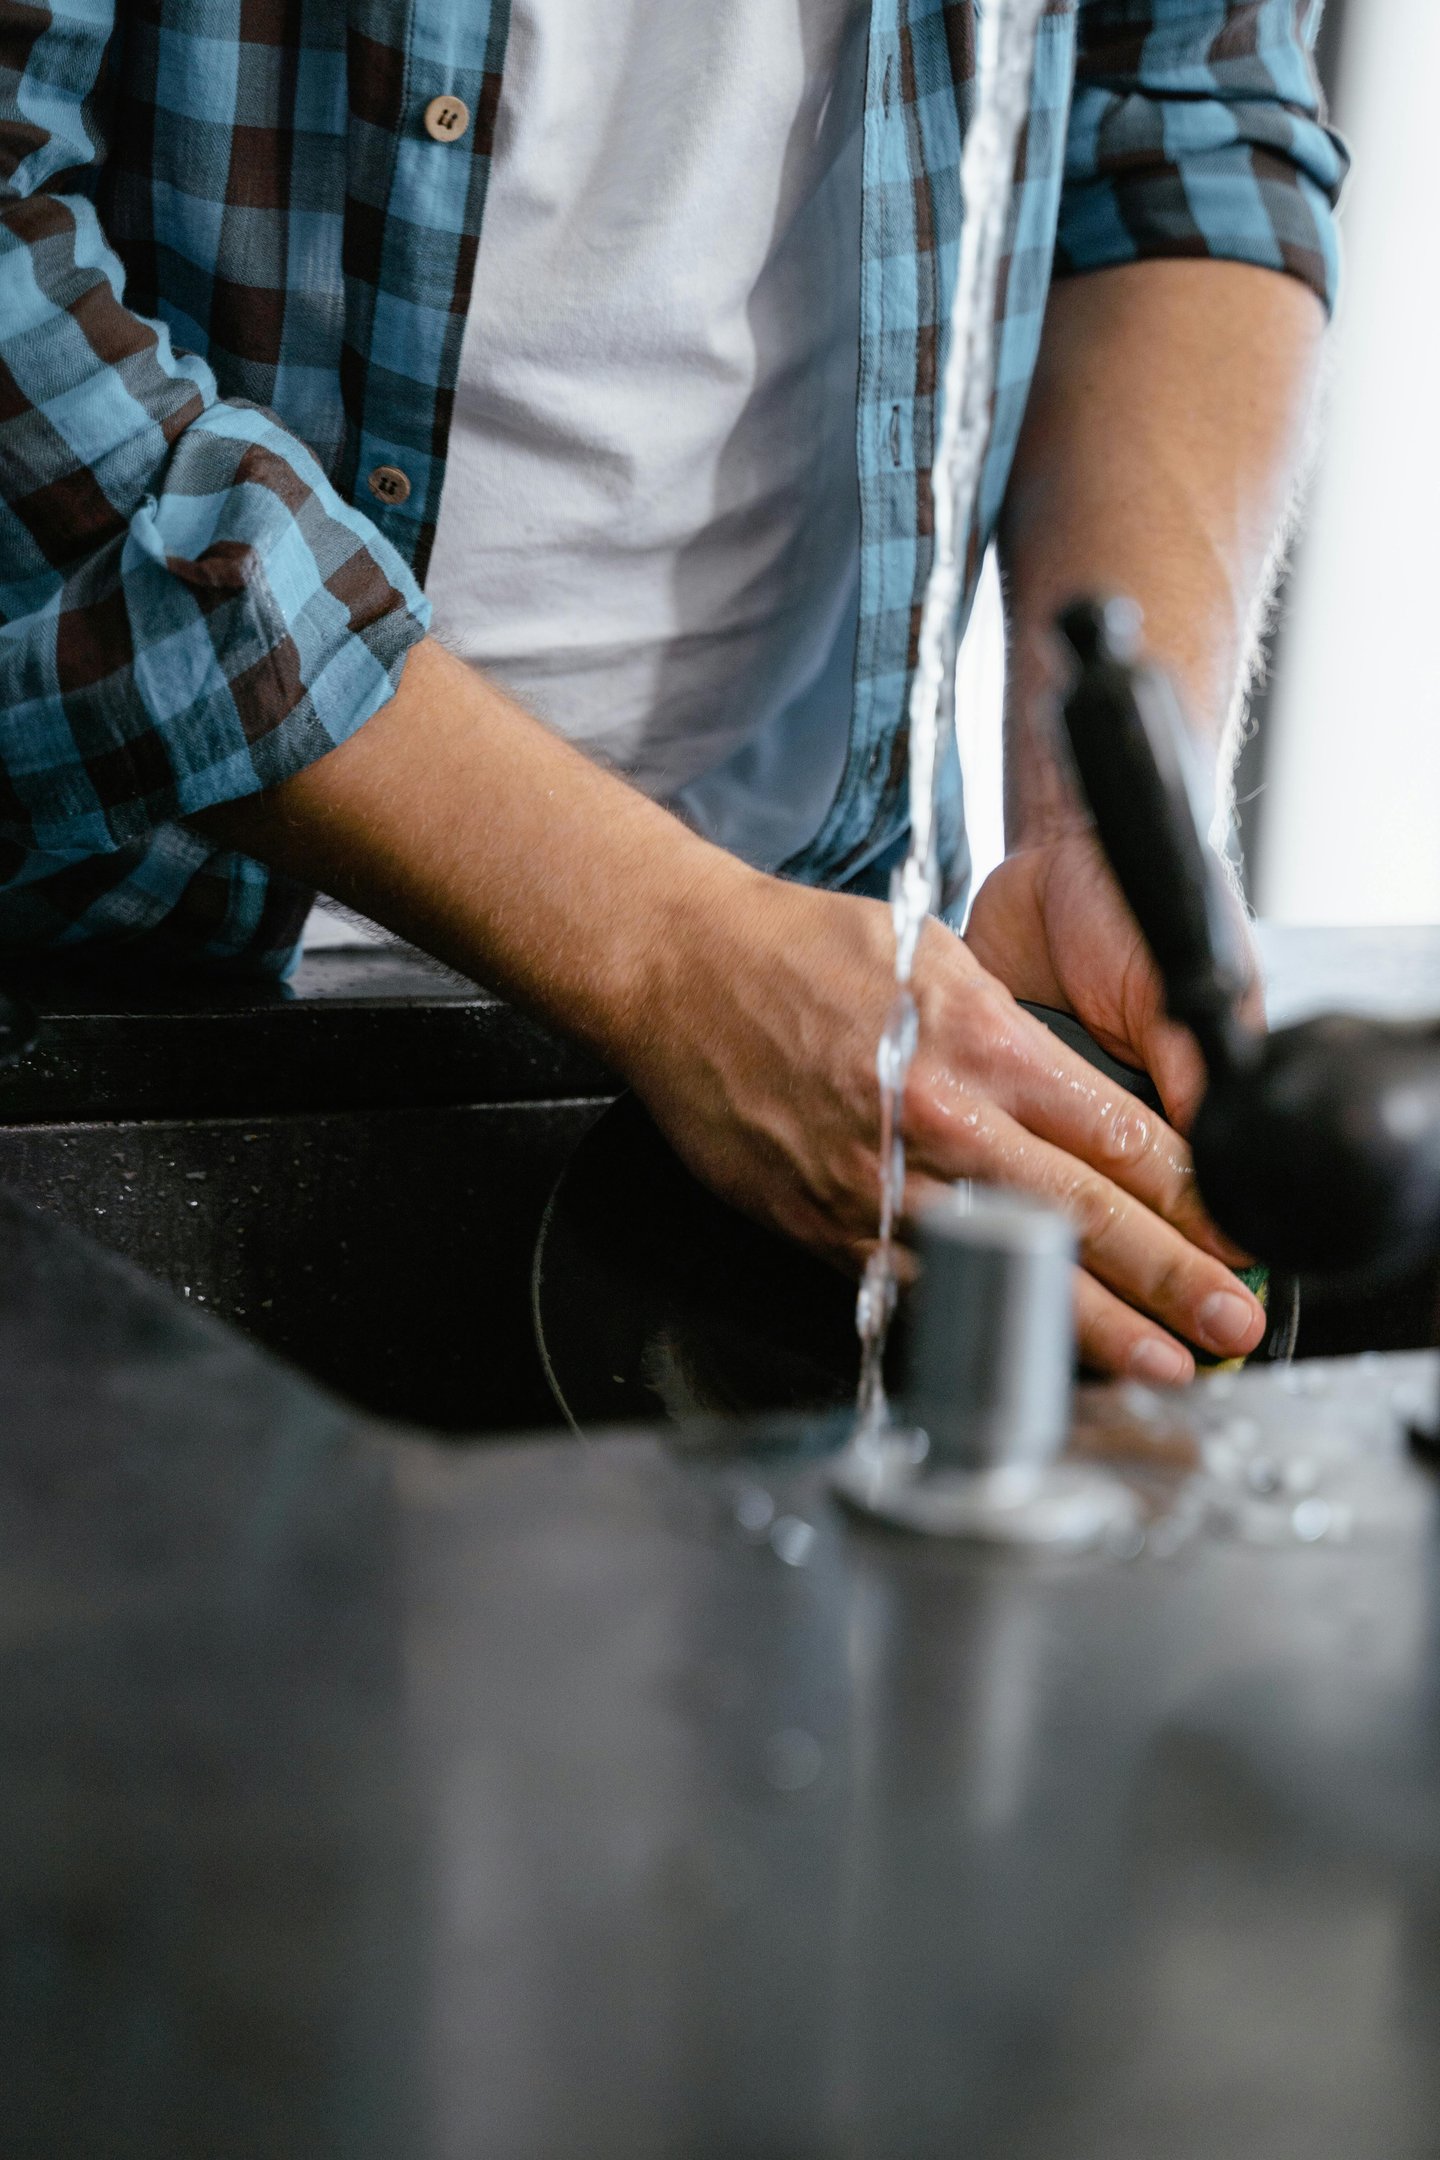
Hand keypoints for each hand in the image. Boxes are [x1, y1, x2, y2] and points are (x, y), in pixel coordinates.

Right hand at [625, 865, 1264, 1383]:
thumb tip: (1087, 1096)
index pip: (1113, 1135)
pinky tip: (1024, 1352)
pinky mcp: (826, 1226)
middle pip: (1079, 1215)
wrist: (677, 971)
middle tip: (1229, 1323)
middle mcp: (937, 1121)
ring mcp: (878, 1184)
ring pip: (1005, 1268)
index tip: (1236, 1233)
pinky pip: (919, 1288)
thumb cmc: (796, 950)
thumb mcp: (933, 955)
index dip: (1187, 1194)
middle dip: (1168, 1278)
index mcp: (978, 1044)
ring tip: (1157, 1367)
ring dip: (1088, 1327)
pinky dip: (982, 1323)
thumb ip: (1014, 1030)